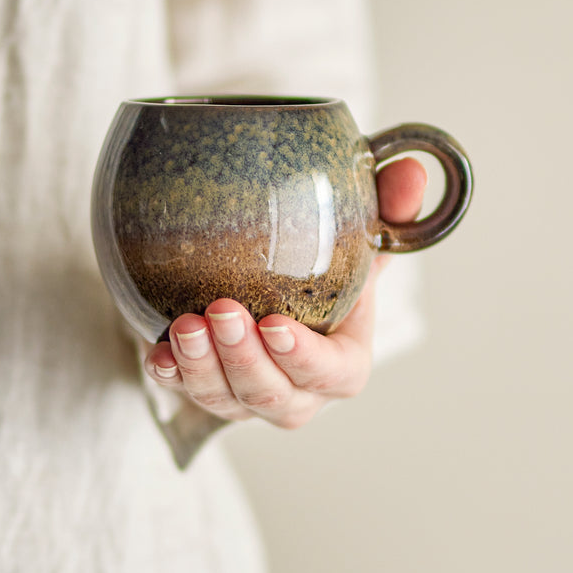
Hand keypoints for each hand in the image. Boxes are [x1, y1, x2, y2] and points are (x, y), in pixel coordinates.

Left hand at [143, 158, 426, 427]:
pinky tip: (158, 350)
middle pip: (275, 396)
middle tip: (221, 311)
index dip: (305, 358)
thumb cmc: (324, 263)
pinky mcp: (206, 390)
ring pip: (226, 402)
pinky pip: (185, 393)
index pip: (334, 374)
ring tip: (185, 324)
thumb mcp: (359, 233)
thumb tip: (413, 171)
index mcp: (342, 361)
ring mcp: (248, 398)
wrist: (273, 276)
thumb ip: (388, 205)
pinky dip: (171, 374)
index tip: (275, 323)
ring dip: (202, 368)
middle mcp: (298, 390)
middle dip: (245, 361)